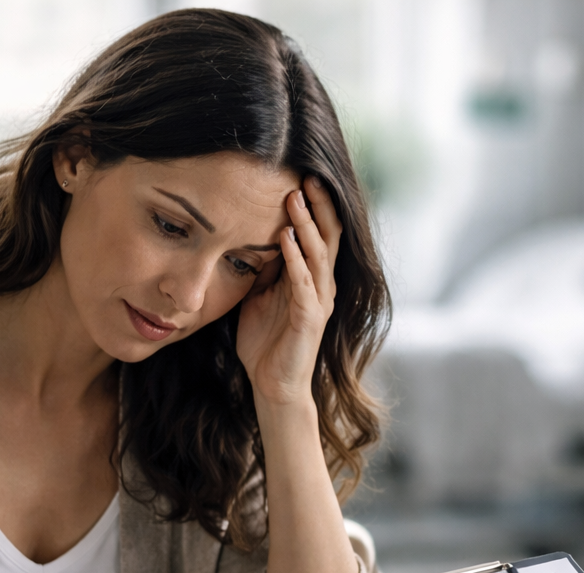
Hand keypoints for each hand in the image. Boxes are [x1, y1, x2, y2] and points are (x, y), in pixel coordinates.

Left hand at [236, 177, 340, 408]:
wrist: (272, 384)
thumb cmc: (266, 341)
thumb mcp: (260, 294)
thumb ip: (264, 267)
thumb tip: (254, 234)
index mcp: (313, 279)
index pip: (321, 234)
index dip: (315, 207)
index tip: (301, 176)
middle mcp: (322, 287)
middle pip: (329, 237)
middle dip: (318, 206)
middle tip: (306, 176)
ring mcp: (318, 302)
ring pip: (319, 255)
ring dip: (306, 225)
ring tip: (294, 199)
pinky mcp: (310, 319)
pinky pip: (304, 283)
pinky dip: (295, 259)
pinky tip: (284, 239)